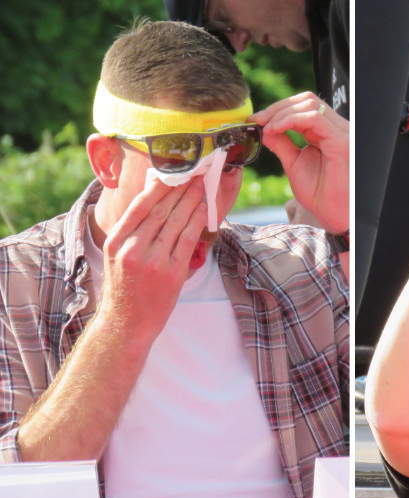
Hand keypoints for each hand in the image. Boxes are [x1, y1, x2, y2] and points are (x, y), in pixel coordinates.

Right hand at [99, 177, 207, 343]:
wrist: (126, 325)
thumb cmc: (125, 289)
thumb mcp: (117, 256)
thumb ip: (131, 232)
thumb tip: (154, 200)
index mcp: (115, 241)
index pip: (139, 206)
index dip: (159, 186)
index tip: (173, 172)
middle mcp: (131, 249)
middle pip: (160, 210)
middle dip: (180, 189)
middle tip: (195, 173)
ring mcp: (152, 261)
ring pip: (175, 222)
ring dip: (192, 201)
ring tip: (202, 186)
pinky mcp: (171, 273)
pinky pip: (187, 240)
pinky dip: (197, 222)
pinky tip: (205, 210)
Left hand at [251, 92, 348, 234]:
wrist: (333, 215)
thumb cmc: (320, 195)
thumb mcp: (294, 164)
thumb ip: (282, 144)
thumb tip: (264, 128)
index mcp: (327, 133)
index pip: (304, 107)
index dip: (278, 109)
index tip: (256, 120)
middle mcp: (337, 129)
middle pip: (307, 100)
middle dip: (278, 107)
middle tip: (258, 120)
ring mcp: (341, 133)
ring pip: (310, 104)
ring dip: (281, 112)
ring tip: (266, 127)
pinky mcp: (341, 141)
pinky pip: (314, 118)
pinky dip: (290, 120)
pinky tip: (276, 130)